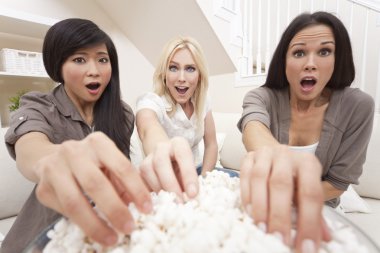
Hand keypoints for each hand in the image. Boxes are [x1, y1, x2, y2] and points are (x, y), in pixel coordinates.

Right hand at [35, 132, 151, 245]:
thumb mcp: (110, 165)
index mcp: (98, 142)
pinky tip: (94, 232)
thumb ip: (124, 182)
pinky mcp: (42, 187)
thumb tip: (140, 205)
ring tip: (111, 238)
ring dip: (95, 224)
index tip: (147, 209)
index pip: (121, 167)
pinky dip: (80, 224)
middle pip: (96, 184)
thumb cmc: (90, 163)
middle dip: (115, 210)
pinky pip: (63, 211)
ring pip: (74, 202)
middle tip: (129, 228)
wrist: (52, 158)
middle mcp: (74, 151)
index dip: (136, 189)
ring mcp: (54, 168)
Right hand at [138, 136, 198, 201]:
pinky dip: (147, 193)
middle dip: (170, 184)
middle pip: (161, 162)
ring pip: (147, 170)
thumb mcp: (191, 171)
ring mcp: (148, 157)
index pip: (183, 155)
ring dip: (158, 189)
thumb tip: (192, 198)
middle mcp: (161, 147)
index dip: (188, 175)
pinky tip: (156, 203)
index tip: (193, 194)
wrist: (169, 164)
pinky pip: (139, 180)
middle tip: (178, 201)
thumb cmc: (183, 169)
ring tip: (168, 203)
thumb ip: (192, 182)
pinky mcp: (138, 170)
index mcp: (178, 144)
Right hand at [240, 145, 329, 251]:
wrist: (277, 155)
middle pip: (281, 184)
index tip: (305, 245)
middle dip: (280, 215)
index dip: (309, 221)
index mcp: (308, 163)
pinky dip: (247, 196)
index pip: (311, 193)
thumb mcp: (307, 191)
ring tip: (263, 229)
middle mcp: (286, 156)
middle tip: (280, 240)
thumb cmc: (294, 176)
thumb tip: (324, 238)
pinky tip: (250, 213)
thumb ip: (315, 214)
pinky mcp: (249, 157)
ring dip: (260, 207)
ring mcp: (266, 154)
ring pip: (259, 179)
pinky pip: (245, 176)